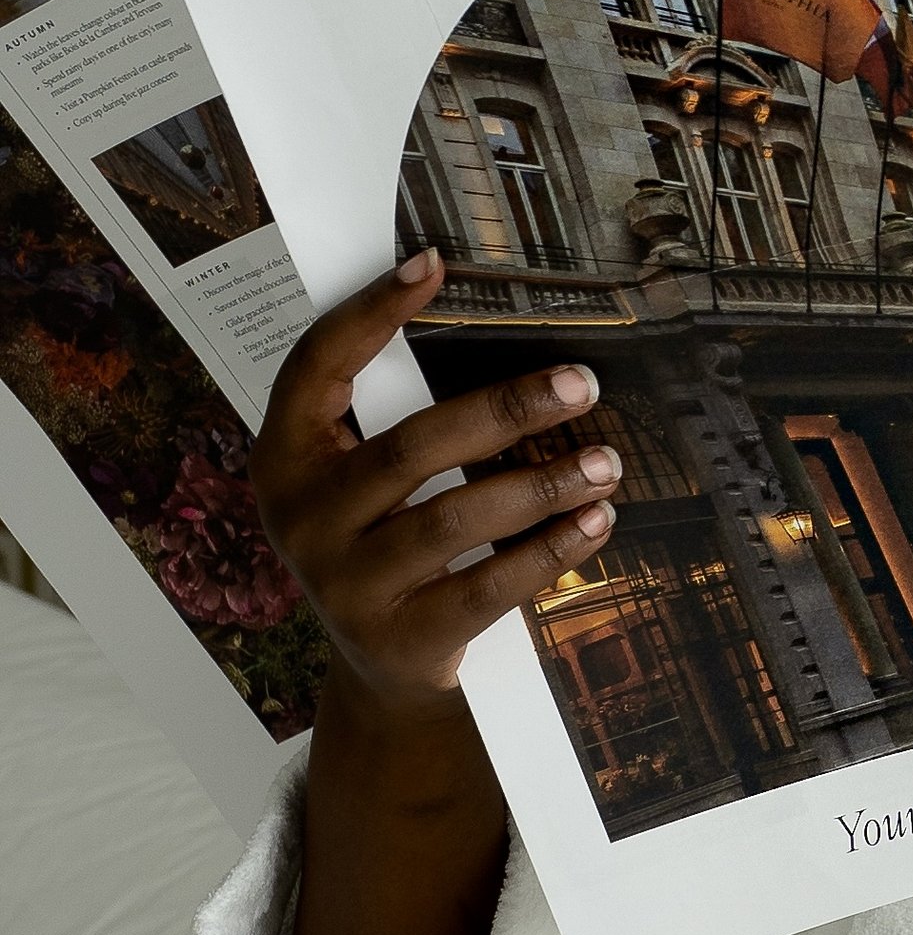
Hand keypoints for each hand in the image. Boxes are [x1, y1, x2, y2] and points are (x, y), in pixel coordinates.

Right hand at [252, 247, 624, 713]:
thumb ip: (392, 410)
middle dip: (507, 411)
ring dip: (543, 485)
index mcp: (285, 458)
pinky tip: (596, 521)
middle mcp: (303, 519)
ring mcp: (346, 585)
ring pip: (455, 519)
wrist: (379, 670)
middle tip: (582, 384)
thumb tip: (468, 313)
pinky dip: (550, 551)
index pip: (317, 367)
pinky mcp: (400, 639)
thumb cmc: (382, 541)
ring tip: (605, 461)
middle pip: (413, 448)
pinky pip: (487, 587)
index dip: (370, 313)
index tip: (434, 264)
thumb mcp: (357, 478)